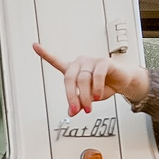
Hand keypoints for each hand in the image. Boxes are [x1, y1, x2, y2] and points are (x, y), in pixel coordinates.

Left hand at [33, 42, 148, 117]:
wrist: (124, 82)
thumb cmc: (105, 86)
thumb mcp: (89, 98)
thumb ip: (78, 103)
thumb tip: (71, 112)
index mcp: (74, 70)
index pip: (56, 61)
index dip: (45, 53)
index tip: (35, 46)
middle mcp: (80, 63)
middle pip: (69, 79)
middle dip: (72, 97)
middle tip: (77, 110)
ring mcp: (92, 61)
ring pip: (83, 80)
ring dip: (85, 96)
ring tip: (89, 106)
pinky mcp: (104, 62)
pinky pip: (97, 75)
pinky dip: (97, 88)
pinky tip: (98, 95)